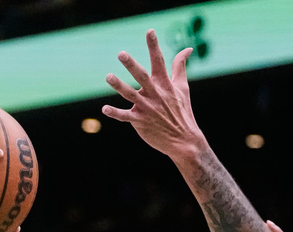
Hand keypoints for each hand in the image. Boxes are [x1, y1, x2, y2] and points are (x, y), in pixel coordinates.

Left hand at [101, 29, 203, 160]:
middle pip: (142, 76)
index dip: (153, 46)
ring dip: (119, 85)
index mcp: (165, 84)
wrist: (183, 139)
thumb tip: (188, 48)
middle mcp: (155, 94)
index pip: (159, 61)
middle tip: (121, 53)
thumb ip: (180, 67)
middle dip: (132, 64)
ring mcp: (147, 107)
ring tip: (108, 76)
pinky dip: (115, 113)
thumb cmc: (182, 111)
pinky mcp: (140, 121)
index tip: (149, 31)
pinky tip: (104, 108)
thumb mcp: (183, 87)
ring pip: (130, 95)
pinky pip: (125, 116)